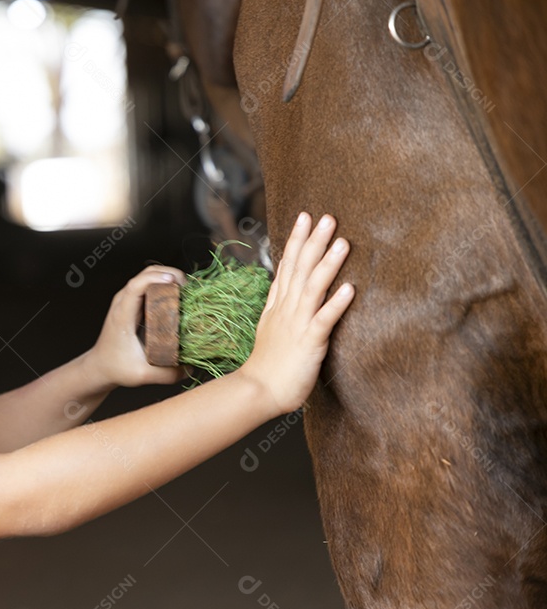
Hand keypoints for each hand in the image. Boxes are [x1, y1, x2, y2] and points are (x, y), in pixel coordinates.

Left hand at [82, 264, 188, 388]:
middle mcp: (123, 302)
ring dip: (169, 277)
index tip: (176, 283)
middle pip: (146, 274)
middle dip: (170, 274)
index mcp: (122, 315)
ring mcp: (127, 300)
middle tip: (189, 290)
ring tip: (187, 292)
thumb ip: (168, 374)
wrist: (101, 366)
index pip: (136, 286)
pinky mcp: (133, 303)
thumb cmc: (117, 368)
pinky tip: (178, 296)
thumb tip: (191, 366)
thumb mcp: (143, 375)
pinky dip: (165, 283)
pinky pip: (150, 284)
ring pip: (149, 275)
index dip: (156, 279)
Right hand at [238, 212, 353, 413]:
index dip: (296, 241)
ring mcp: (296, 325)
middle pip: (300, 269)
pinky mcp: (308, 343)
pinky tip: (350, 288)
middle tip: (327, 217)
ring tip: (342, 242)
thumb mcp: (269, 328)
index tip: (305, 218)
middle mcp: (287, 310)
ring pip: (312, 289)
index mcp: (278, 306)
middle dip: (313, 242)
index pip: (287, 266)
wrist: (257, 391)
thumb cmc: (267, 366)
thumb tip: (283, 286)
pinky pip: (323, 320)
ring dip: (327, 265)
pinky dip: (336, 304)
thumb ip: (278, 306)